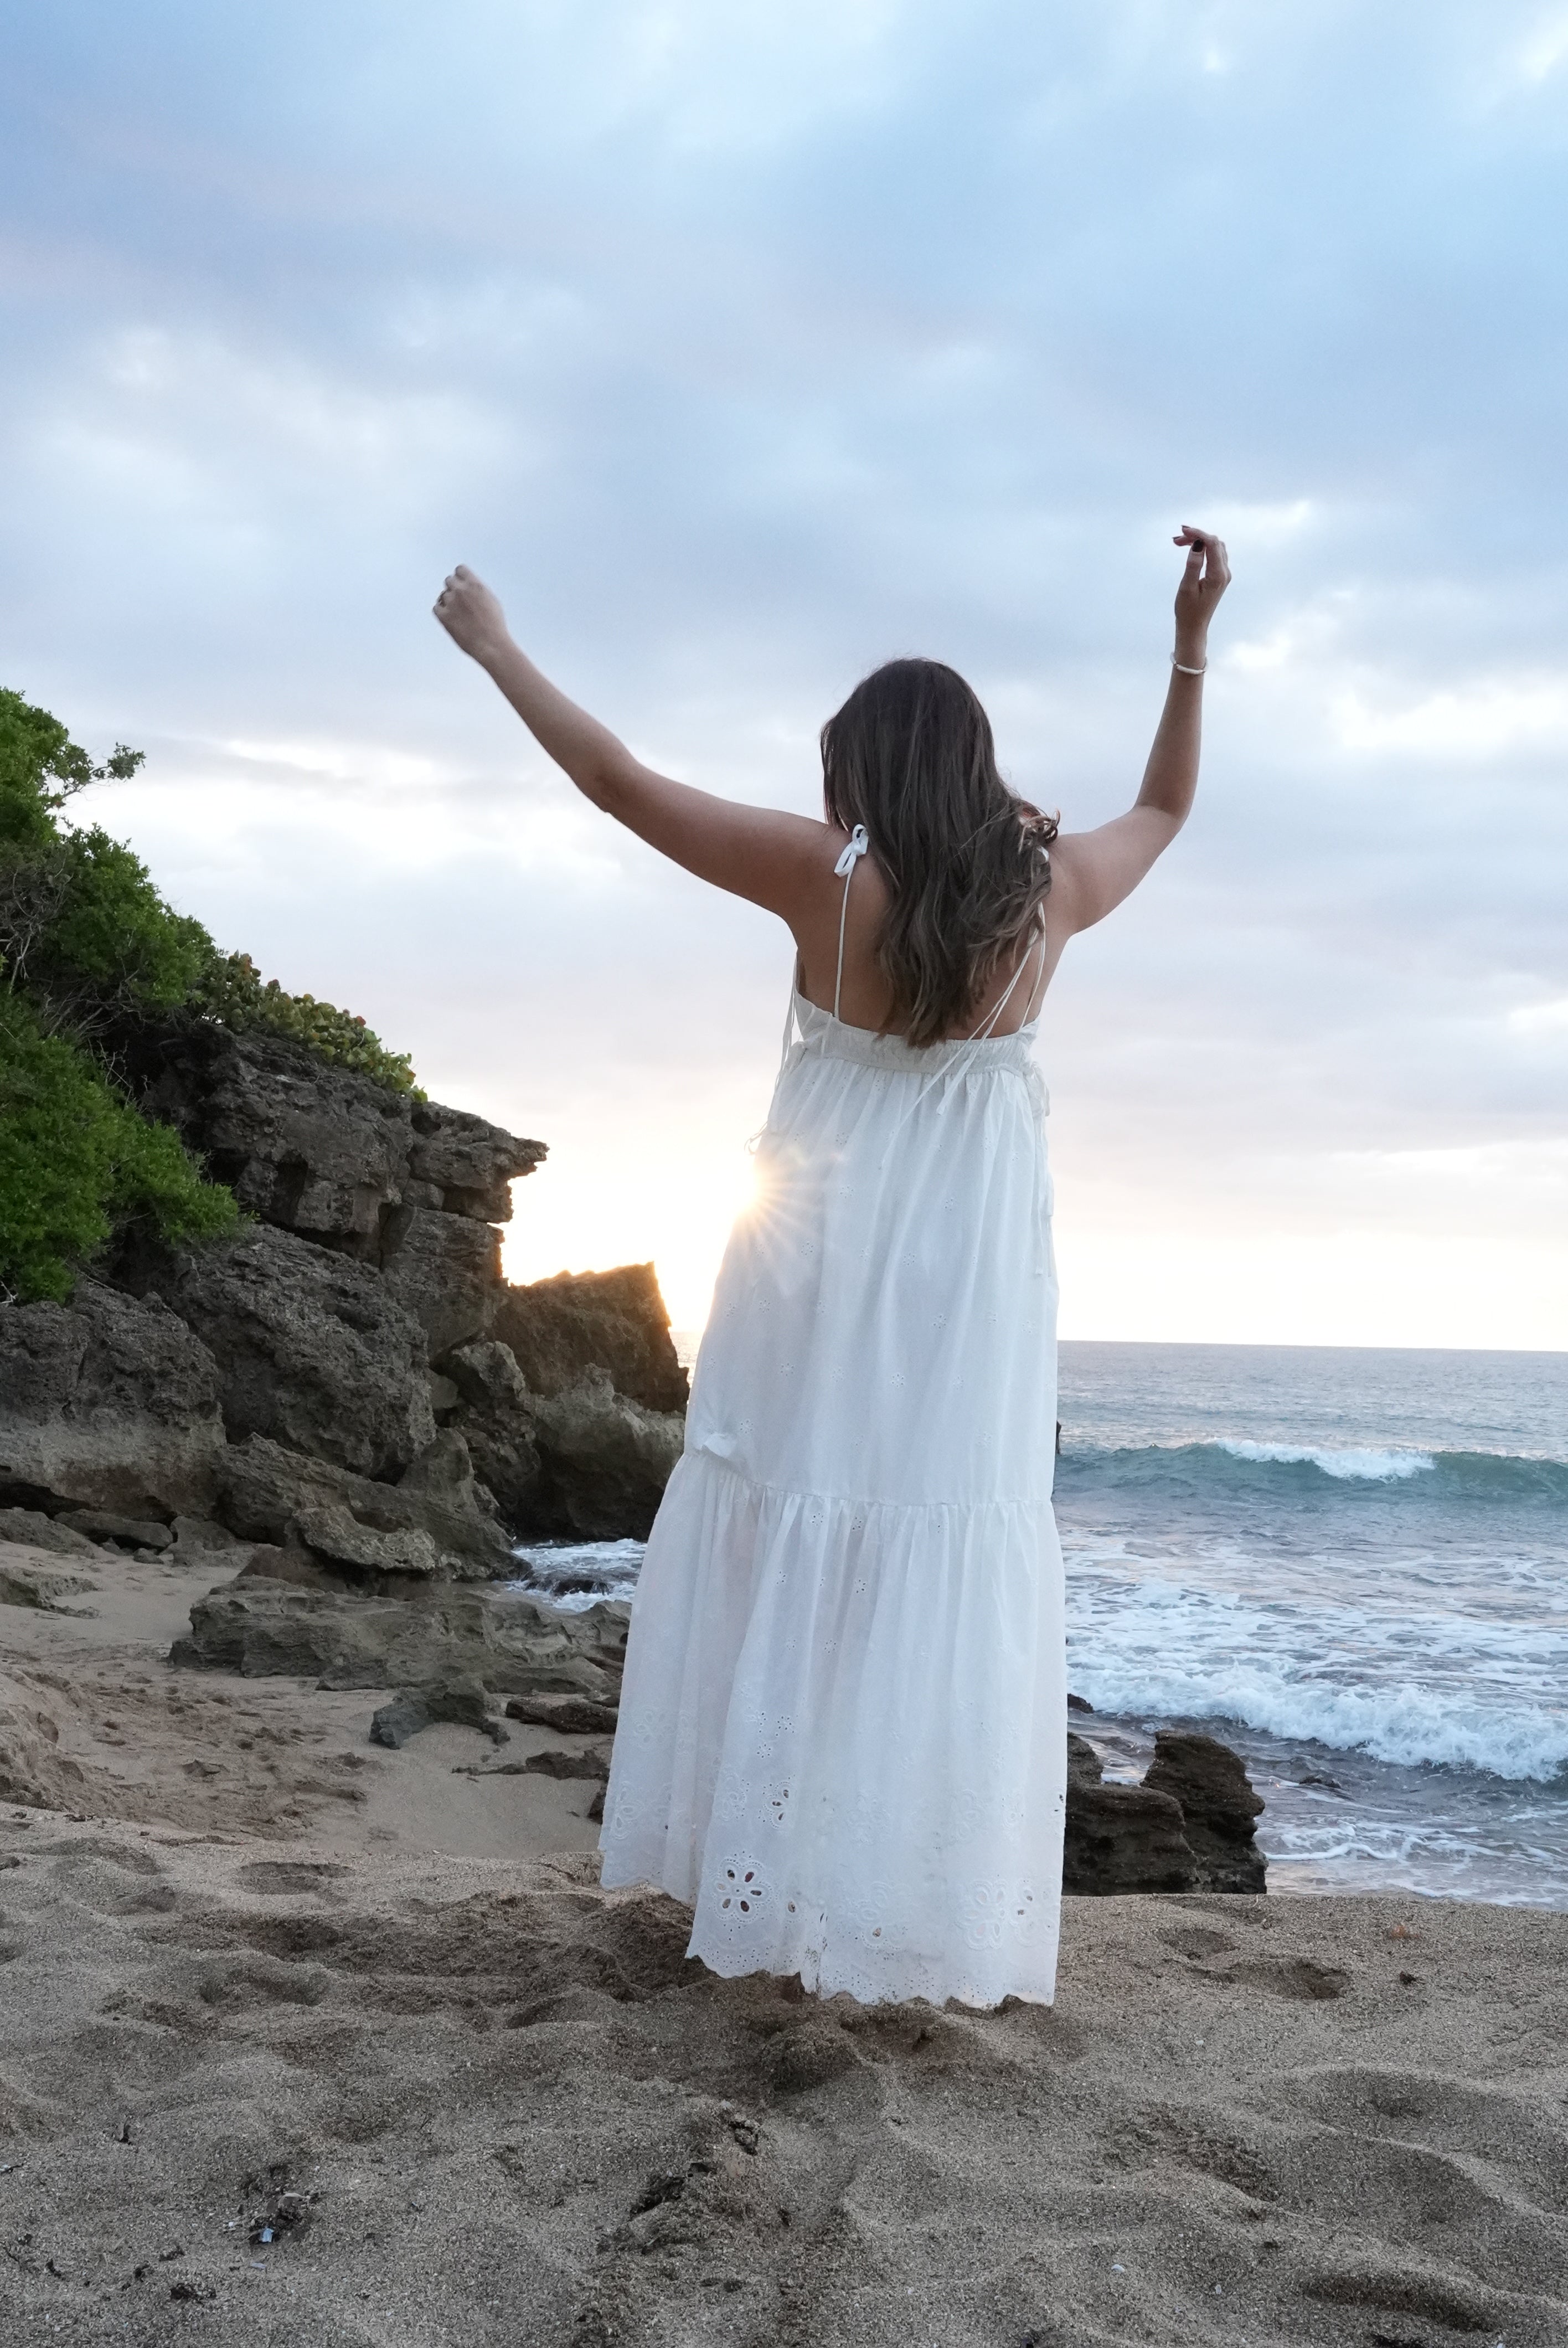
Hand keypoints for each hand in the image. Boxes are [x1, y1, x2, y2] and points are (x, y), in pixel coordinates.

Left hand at [433, 565, 509, 663]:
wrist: (490, 644)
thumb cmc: (494, 626)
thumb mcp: (491, 600)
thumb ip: (478, 589)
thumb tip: (470, 585)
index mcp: (474, 584)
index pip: (460, 569)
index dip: (460, 577)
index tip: (461, 583)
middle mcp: (461, 590)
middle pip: (449, 581)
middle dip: (454, 589)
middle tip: (460, 601)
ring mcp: (451, 602)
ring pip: (443, 595)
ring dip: (448, 602)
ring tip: (459, 614)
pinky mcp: (443, 616)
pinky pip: (436, 608)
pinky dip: (441, 612)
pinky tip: (451, 618)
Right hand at [1172, 525, 1229, 659]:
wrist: (1194, 627)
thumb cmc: (1188, 611)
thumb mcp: (1187, 588)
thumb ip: (1193, 565)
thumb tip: (1198, 545)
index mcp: (1218, 575)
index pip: (1212, 544)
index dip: (1198, 534)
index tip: (1182, 531)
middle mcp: (1224, 573)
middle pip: (1215, 543)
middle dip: (1197, 536)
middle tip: (1176, 540)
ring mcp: (1223, 574)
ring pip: (1215, 547)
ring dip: (1199, 541)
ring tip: (1180, 543)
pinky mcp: (1219, 576)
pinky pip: (1214, 555)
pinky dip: (1203, 548)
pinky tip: (1190, 549)